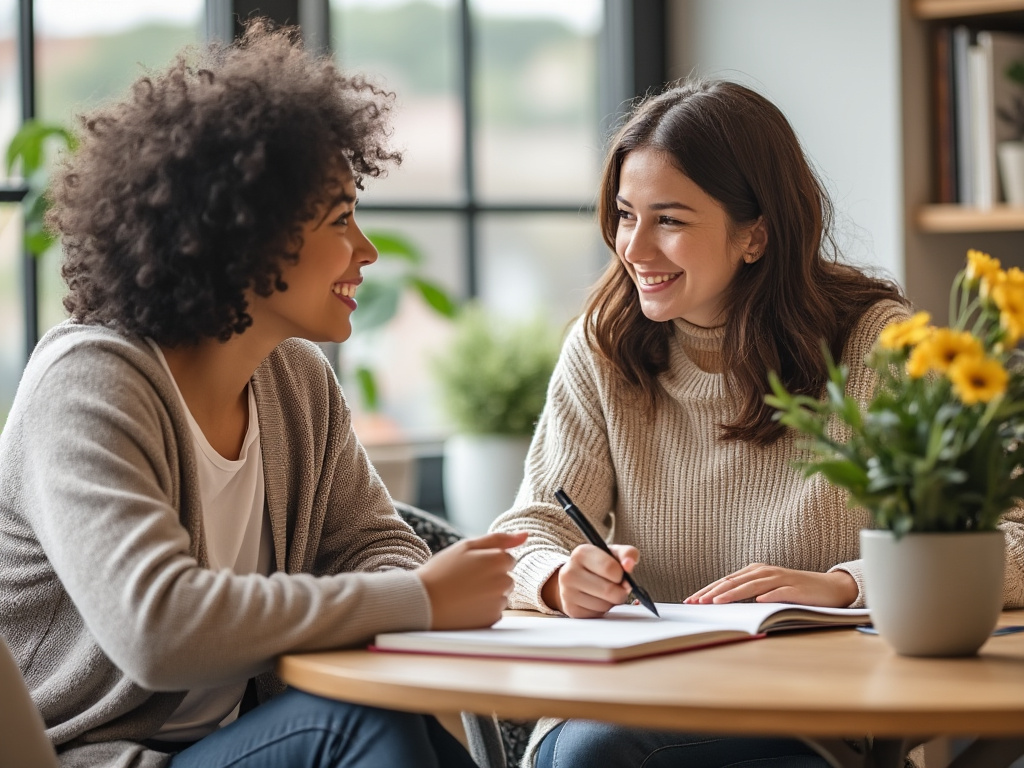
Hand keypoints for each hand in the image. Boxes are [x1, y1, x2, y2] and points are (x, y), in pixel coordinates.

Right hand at [417, 531, 527, 629]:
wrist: (422, 602)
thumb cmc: (442, 570)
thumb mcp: (467, 546)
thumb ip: (499, 539)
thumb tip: (526, 534)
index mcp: (500, 560)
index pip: (507, 558)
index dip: (488, 561)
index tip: (470, 566)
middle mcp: (505, 581)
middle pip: (507, 577)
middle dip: (492, 577)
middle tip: (465, 580)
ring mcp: (499, 602)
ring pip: (502, 595)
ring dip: (489, 594)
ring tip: (464, 593)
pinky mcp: (492, 620)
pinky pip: (495, 611)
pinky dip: (484, 609)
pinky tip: (466, 606)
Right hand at [541, 543, 637, 618]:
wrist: (575, 578)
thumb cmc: (598, 564)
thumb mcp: (613, 553)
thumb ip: (627, 554)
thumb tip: (629, 565)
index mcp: (581, 553)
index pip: (610, 568)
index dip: (622, 574)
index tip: (621, 574)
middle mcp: (570, 572)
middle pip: (609, 590)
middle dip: (620, 591)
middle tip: (618, 586)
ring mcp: (568, 592)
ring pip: (605, 605)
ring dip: (612, 601)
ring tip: (606, 592)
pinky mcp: (571, 609)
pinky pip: (598, 615)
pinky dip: (603, 609)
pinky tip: (597, 599)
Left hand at [684, 564, 857, 607]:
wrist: (829, 587)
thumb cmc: (794, 590)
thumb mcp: (766, 589)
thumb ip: (746, 592)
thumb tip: (720, 602)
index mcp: (754, 572)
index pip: (725, 581)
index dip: (707, 591)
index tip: (690, 601)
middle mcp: (765, 572)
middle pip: (734, 582)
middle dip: (713, 592)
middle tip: (697, 603)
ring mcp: (780, 578)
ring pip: (752, 585)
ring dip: (734, 593)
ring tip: (718, 602)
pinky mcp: (796, 588)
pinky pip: (780, 592)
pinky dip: (769, 596)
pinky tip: (759, 601)